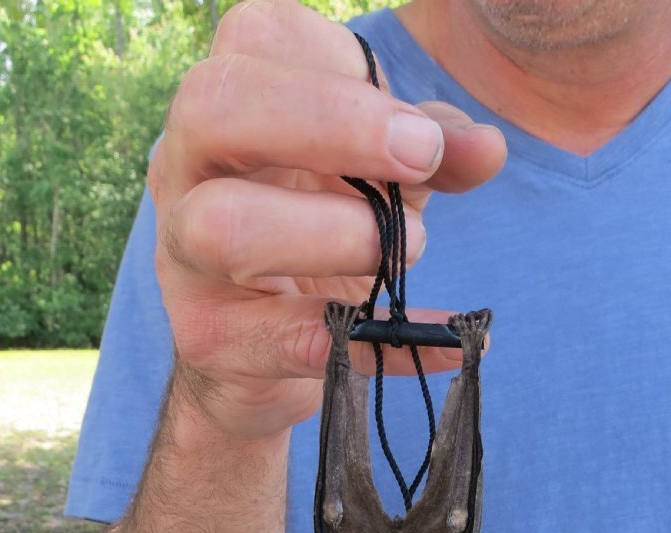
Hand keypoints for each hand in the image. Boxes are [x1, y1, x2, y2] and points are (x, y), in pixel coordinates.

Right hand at [148, 0, 506, 438]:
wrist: (261, 354)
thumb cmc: (316, 237)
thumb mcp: (379, 178)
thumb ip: (432, 151)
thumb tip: (486, 149)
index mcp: (227, 109)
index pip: (257, 40)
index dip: (345, 73)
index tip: (419, 129)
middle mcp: (185, 171)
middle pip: (213, 107)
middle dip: (330, 124)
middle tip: (420, 161)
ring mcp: (184, 260)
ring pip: (223, 228)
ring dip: (336, 235)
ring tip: (409, 251)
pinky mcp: (210, 341)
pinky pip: (291, 342)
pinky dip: (381, 343)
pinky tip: (446, 342)